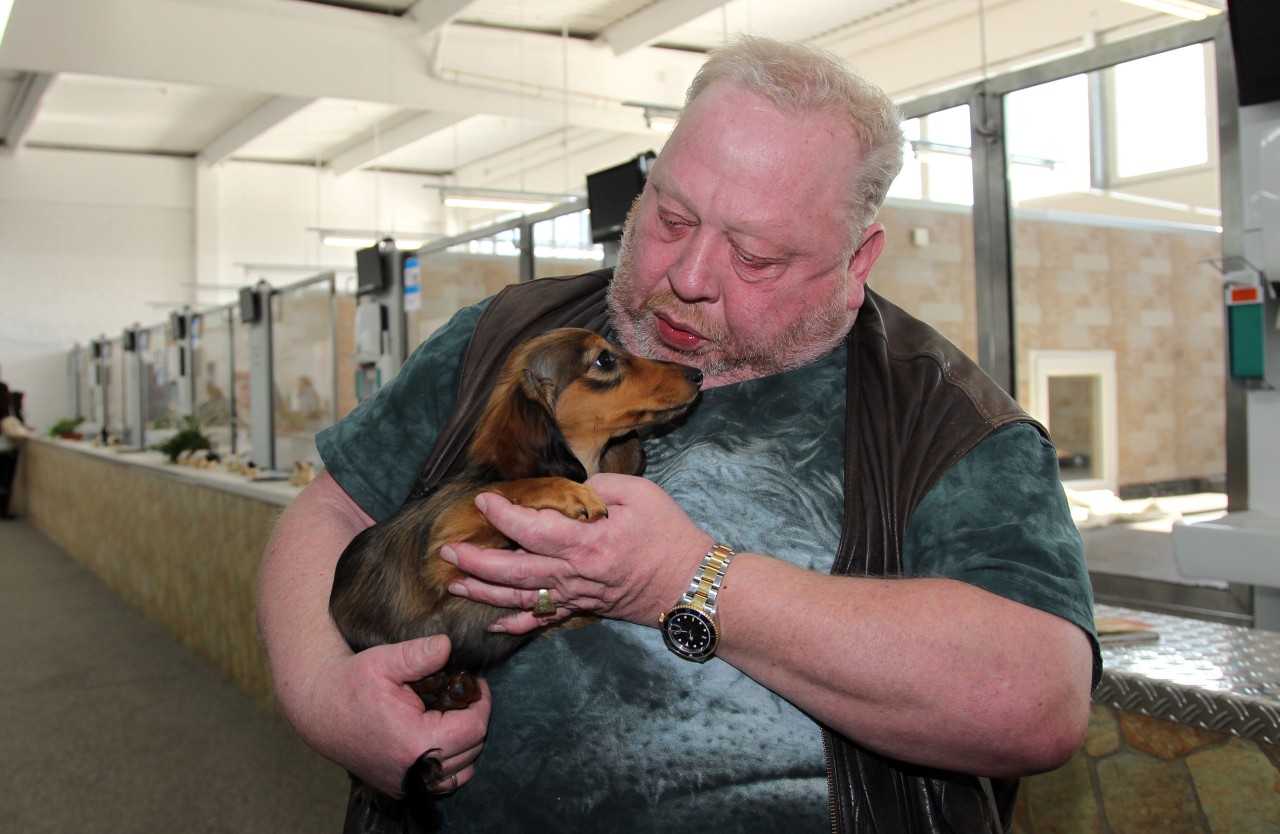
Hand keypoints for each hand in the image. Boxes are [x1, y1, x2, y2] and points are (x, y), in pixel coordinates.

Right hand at [288, 635, 490, 796]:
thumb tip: (448, 646)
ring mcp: (405, 783)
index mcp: (415, 742)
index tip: (475, 683)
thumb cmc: (350, 683)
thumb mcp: (384, 661)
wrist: (317, 707)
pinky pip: (441, 782)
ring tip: (454, 714)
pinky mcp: (398, 785)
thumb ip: (420, 654)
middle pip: (472, 749)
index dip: (482, 702)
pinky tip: (439, 734)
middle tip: (465, 694)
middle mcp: (412, 771)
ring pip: (461, 771)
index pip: (474, 728)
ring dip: (466, 743)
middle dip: (475, 719)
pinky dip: (450, 762)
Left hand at [442, 473, 713, 634]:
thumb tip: (566, 493)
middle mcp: (576, 574)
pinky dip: (514, 625)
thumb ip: (597, 488)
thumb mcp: (639, 494)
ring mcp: (577, 596)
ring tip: (453, 582)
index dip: (503, 515)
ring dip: (483, 592)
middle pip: (513, 571)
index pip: (533, 529)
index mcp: (588, 542)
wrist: (691, 583)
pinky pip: (542, 622)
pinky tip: (492, 622)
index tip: (482, 501)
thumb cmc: (669, 534)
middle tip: (447, 551)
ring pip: (519, 599)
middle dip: (475, 562)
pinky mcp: (582, 609)